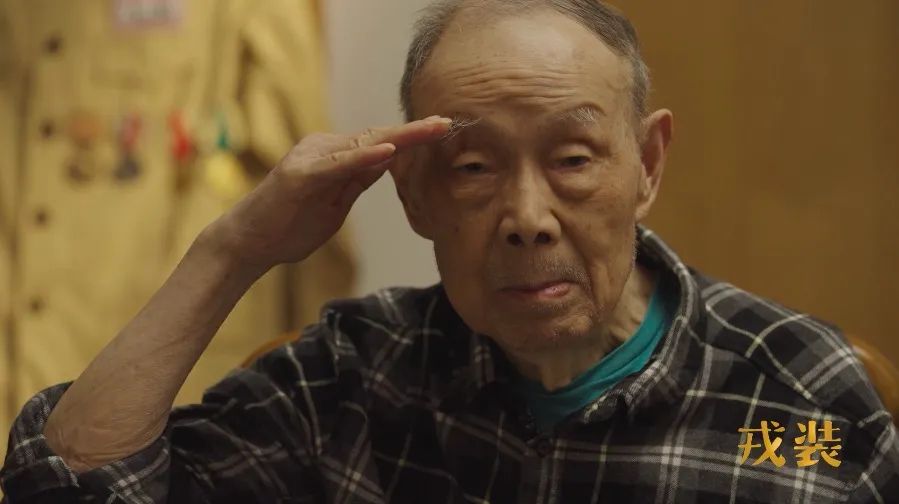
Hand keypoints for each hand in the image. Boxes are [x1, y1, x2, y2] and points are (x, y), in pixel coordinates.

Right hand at [207, 116, 450, 270]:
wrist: (249, 243)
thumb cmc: (290, 226)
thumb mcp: (336, 202)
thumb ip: (359, 179)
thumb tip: (388, 159)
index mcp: (334, 156)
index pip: (380, 144)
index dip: (412, 138)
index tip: (442, 131)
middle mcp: (323, 148)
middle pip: (378, 137)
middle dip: (416, 131)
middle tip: (448, 122)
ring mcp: (311, 159)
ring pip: (364, 145)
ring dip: (401, 137)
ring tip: (432, 128)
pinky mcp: (301, 176)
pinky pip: (339, 165)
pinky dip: (364, 157)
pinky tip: (389, 151)